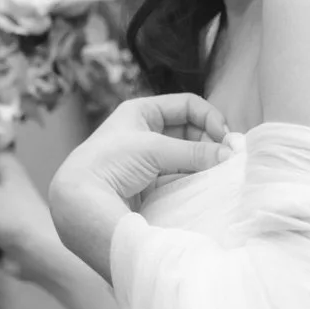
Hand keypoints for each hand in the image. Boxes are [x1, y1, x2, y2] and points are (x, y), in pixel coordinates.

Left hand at [47, 94, 233, 280]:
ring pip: (187, 155)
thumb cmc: (110, 163)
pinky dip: (194, 179)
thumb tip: (230, 156)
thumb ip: (194, 152)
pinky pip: (179, 176)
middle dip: (210, 142)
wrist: (79, 202)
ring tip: (221, 174)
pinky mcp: (149, 184)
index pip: (187, 106)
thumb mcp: (154, 149)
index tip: (226, 138)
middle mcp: (145, 132)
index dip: (209, 118)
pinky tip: (206, 187)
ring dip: (204, 163)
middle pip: (190, 131)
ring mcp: (147, 160)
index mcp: (141, 112)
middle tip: (228, 159)